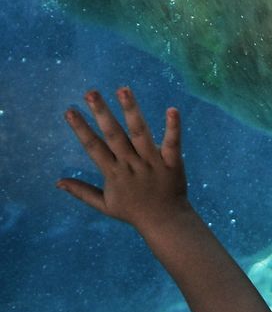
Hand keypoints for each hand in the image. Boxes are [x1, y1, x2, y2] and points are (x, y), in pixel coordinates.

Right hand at [59, 87, 191, 232]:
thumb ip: (82, 191)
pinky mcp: (172, 163)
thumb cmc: (134, 212)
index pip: (93, 147)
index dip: (81, 129)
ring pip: (140, 134)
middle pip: (114, 135)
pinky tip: (172, 109)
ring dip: (131, 111)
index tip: (69, 110)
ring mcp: (152, 163)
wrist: (166, 222)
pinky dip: (173, 127)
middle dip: (101, 113)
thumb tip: (57, 182)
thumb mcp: (105, 205)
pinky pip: (172, 143)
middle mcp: (131, 165)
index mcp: (113, 173)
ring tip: (123, 89)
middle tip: (91, 92)